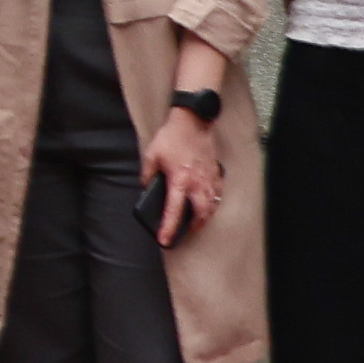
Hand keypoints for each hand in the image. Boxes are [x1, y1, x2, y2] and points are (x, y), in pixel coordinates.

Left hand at [142, 106, 226, 234]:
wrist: (192, 122)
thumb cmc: (172, 137)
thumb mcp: (151, 155)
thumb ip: (147, 174)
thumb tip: (145, 186)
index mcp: (179, 181)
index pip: (173, 211)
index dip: (169, 228)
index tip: (165, 240)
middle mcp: (196, 183)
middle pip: (200, 214)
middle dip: (194, 226)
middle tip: (186, 231)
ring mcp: (208, 179)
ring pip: (212, 205)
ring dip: (205, 216)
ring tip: (197, 220)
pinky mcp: (215, 173)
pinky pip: (218, 193)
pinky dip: (214, 201)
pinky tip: (208, 202)